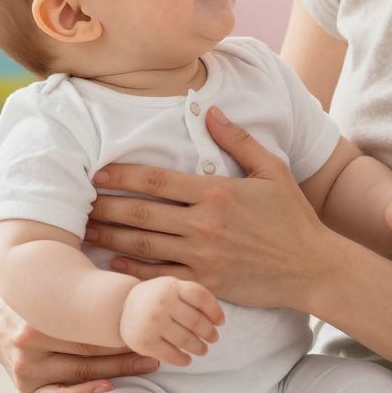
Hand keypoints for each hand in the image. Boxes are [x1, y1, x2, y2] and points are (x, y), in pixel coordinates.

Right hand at [0, 288, 160, 392]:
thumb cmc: (34, 299)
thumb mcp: (50, 288)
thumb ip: (77, 288)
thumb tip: (126, 281)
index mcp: (36, 314)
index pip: (87, 323)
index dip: (120, 325)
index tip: (148, 324)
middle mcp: (28, 342)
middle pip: (88, 349)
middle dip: (125, 348)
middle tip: (156, 346)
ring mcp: (26, 369)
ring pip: (81, 371)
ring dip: (119, 369)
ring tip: (148, 363)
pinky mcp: (25, 390)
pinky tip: (109, 388)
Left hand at [85, 105, 339, 309]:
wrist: (313, 267)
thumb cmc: (293, 217)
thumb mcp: (271, 169)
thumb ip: (238, 139)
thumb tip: (210, 110)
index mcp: (216, 191)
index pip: (157, 180)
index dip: (122, 176)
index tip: (97, 173)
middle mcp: (204, 224)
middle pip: (142, 214)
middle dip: (106, 207)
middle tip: (79, 203)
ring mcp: (203, 256)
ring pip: (144, 245)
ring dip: (110, 236)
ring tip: (85, 230)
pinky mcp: (206, 283)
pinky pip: (160, 276)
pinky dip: (133, 270)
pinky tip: (113, 262)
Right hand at [118, 276, 224, 366]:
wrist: (120, 307)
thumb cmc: (155, 297)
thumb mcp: (171, 286)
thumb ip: (192, 296)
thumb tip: (219, 319)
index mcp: (172, 286)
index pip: (201, 297)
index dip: (215, 311)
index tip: (221, 322)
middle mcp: (162, 303)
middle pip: (197, 321)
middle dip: (209, 333)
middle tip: (213, 338)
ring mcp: (153, 323)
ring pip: (186, 340)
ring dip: (199, 348)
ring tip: (203, 350)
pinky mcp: (145, 342)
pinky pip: (171, 355)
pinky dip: (182, 359)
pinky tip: (187, 359)